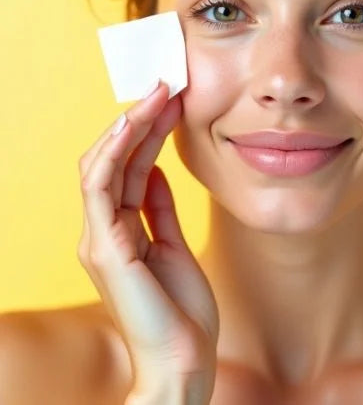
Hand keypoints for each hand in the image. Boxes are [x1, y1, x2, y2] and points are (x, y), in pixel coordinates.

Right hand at [76, 81, 217, 402]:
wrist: (184, 359)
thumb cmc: (182, 312)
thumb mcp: (176, 248)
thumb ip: (161, 212)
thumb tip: (156, 172)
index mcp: (121, 231)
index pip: (127, 168)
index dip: (148, 131)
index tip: (174, 99)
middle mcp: (103, 231)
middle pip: (113, 160)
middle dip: (140, 119)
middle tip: (167, 83)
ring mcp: (100, 239)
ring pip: (102, 166)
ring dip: (128, 126)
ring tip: (156, 94)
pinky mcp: (105, 248)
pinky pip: (100, 189)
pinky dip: (115, 152)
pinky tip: (136, 125)